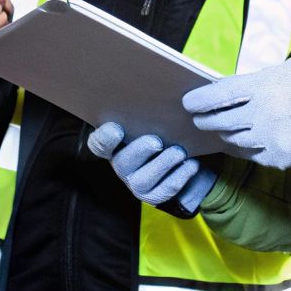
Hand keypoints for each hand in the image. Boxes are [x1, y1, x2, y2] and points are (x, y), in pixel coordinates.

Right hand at [87, 122, 216, 218]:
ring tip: (180, 152)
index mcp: (116, 146)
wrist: (186, 166)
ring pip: (144, 178)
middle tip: (157, 142)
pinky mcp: (153, 196)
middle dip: (139, 151)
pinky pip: (166, 189)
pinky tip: (191, 164)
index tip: (117, 129)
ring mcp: (136, 183)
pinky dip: (180, 175)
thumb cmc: (167, 138)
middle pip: (122, 162)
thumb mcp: (156, 124)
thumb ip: (149, 117)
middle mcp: (122, 166)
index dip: (104, 138)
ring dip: (163, 164)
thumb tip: (154, 94)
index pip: (99, 144)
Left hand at [183, 57, 290, 168]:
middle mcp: (264, 115)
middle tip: (200, 118)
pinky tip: (247, 140)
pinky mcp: (282, 158)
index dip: (199, 101)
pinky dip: (248, 147)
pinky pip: (254, 155)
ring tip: (223, 129)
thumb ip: (256, 81)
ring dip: (226, 134)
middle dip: (207, 120)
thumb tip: (229, 90)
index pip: (218, 96)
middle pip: (221, 122)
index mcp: (264, 87)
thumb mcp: (286, 70)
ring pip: (235, 141)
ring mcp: (273, 140)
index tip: (189, 104)